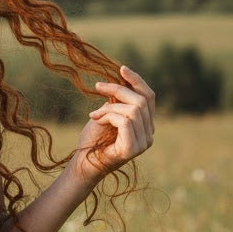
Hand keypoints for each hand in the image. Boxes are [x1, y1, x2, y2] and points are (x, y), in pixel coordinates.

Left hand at [69, 65, 155, 183]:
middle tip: (97, 87)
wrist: (83, 163)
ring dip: (110, 107)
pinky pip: (125, 121)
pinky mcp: (134, 148)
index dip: (137, 81)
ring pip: (134, 109)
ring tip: (94, 114)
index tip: (122, 68)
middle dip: (118, 89)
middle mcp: (149, 133)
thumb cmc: (92, 139)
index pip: (149, 97)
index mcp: (145, 124)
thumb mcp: (106, 114)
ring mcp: (144, 142)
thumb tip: (120, 83)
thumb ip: (117, 102)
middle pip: (142, 100)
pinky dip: (108, 116)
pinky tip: (96, 120)